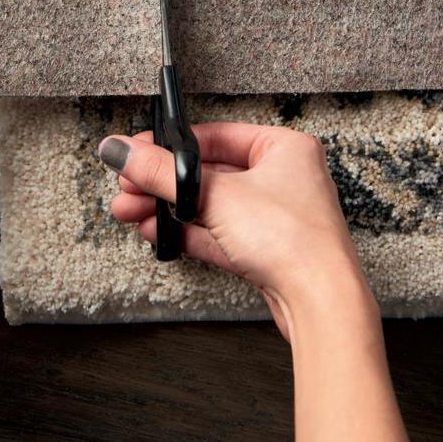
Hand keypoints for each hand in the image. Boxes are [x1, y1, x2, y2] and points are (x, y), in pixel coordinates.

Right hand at [100, 123, 374, 338]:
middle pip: (206, 172)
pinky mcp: (264, 249)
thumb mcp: (214, 195)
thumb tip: (122, 150)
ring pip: (208, 205)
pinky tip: (156, 231)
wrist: (320, 305)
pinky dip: (185, 232)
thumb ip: (160, 171)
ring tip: (130, 211)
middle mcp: (282, 178)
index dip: (170, 145)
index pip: (214, 136)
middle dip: (161, 183)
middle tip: (128, 184)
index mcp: (283, 148)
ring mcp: (273, 216)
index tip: (138, 150)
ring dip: (166, 208)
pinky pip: (216, 232)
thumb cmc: (294, 241)